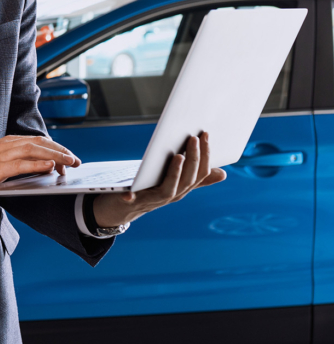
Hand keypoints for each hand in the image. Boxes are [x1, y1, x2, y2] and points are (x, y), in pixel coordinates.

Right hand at [0, 135, 80, 199]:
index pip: (38, 141)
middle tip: (77, 161)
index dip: (57, 148)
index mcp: (6, 143)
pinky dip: (37, 165)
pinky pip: (20, 165)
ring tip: (71, 163)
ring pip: (34, 151)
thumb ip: (14, 164)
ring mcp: (0, 156)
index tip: (70, 156)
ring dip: (55, 156)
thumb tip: (38, 171)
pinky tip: (50, 168)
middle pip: (40, 143)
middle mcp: (5, 145)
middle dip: (62, 151)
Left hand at [93, 131, 226, 227]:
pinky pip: (132, 200)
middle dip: (193, 159)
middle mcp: (171, 195)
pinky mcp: (131, 202)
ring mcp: (152, 200)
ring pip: (169, 190)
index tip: (205, 135)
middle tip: (193, 138)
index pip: (200, 174)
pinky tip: (129, 191)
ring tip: (177, 156)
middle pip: (187, 180)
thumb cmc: (149, 188)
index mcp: (181, 188)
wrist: (120, 208)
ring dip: (175, 173)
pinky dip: (131, 195)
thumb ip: (195, 177)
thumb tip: (222, 173)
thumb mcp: (173, 181)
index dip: (205, 156)